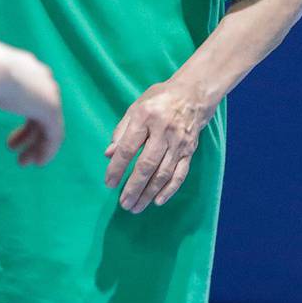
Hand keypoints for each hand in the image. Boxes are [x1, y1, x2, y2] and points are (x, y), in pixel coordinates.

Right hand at [0, 42, 62, 166]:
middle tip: (13, 150)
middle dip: (29, 135)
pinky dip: (47, 150)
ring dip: (36, 146)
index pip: (30, 96)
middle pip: (40, 112)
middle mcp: (41, 79)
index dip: (22, 117)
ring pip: (49, 126)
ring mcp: (49, 93)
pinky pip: (55, 135)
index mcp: (26, 68)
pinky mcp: (51, 108)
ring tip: (22, 163)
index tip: (10, 138)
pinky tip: (39, 163)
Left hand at [104, 79, 211, 212]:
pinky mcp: (190, 151)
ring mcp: (179, 143)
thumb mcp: (136, 107)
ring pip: (163, 173)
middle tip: (124, 204)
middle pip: (147, 165)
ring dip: (149, 193)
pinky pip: (180, 174)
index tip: (109, 183)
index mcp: (145, 117)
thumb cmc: (159, 100)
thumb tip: (109, 155)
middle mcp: (163, 131)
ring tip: (136, 207)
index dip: (117, 168)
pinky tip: (158, 201)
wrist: (193, 95)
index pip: (128, 148)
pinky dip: (169, 189)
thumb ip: (121, 131)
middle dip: (134, 187)